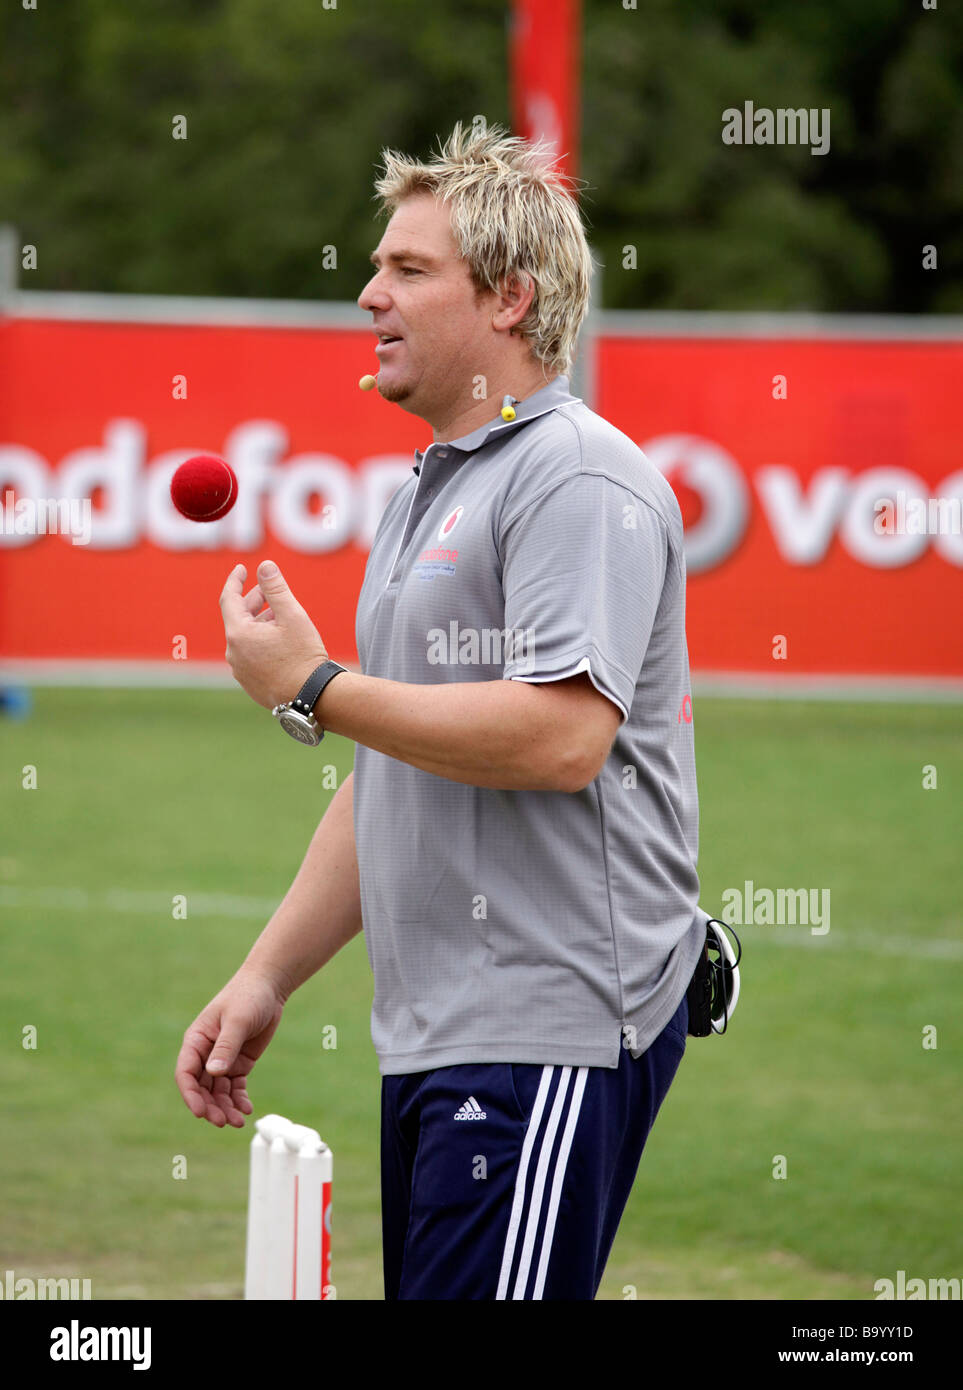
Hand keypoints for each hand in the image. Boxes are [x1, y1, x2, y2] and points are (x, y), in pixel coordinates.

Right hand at [175, 969, 286, 1127]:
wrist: (268, 986)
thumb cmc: (248, 997)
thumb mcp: (237, 1021)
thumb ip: (226, 1046)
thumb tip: (213, 1073)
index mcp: (196, 1040)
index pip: (186, 1073)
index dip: (191, 1095)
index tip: (200, 1113)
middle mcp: (206, 1053)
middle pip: (201, 1088)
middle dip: (210, 1106)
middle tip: (224, 1122)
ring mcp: (222, 1059)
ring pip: (218, 1091)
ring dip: (225, 1107)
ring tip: (238, 1122)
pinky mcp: (239, 1062)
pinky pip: (235, 1086)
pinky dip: (239, 1099)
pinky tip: (247, 1109)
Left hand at [220, 560, 328, 708]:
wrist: (311, 697)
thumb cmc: (303, 656)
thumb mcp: (292, 616)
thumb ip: (276, 588)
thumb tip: (264, 566)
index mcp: (239, 634)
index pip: (229, 599)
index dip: (235, 581)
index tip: (242, 569)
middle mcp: (233, 654)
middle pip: (238, 619)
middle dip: (253, 602)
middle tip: (269, 592)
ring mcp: (240, 671)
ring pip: (245, 639)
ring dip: (260, 624)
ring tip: (282, 618)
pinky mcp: (250, 684)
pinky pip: (250, 656)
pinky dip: (261, 643)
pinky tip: (281, 642)